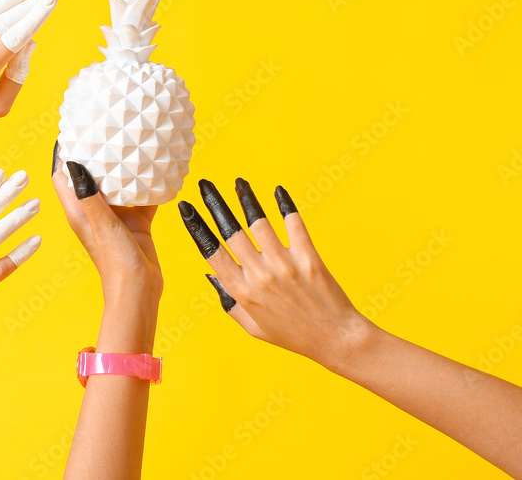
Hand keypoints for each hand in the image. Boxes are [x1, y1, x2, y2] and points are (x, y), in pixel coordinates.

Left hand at [51, 141, 161, 305]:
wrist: (139, 291)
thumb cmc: (115, 263)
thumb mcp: (101, 225)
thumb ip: (89, 196)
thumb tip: (73, 163)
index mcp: (79, 211)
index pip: (63, 177)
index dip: (64, 154)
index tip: (75, 132)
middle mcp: (95, 211)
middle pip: (91, 176)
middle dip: (97, 155)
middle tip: (107, 130)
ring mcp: (116, 216)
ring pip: (118, 185)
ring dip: (124, 168)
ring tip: (132, 142)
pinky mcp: (136, 222)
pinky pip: (142, 198)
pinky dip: (149, 185)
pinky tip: (159, 169)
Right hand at [178, 178, 372, 369]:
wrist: (336, 339)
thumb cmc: (293, 335)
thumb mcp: (252, 326)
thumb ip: (228, 300)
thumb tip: (211, 274)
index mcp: (242, 292)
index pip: (211, 252)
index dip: (196, 226)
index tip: (186, 208)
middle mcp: (260, 275)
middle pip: (230, 231)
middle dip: (214, 203)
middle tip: (205, 184)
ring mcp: (285, 265)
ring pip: (259, 222)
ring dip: (247, 198)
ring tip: (240, 182)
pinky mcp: (308, 258)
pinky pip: (294, 223)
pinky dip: (285, 205)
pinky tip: (279, 192)